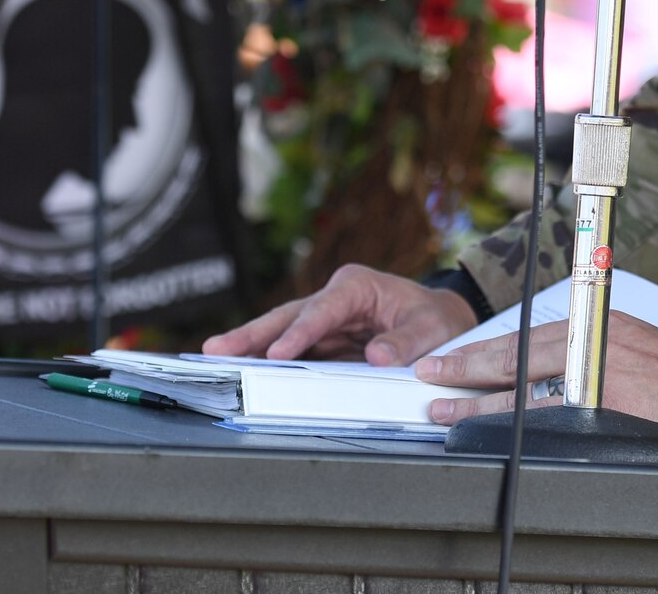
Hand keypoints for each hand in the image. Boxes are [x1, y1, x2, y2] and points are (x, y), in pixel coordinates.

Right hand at [200, 264, 477, 365]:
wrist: (441, 322)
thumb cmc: (436, 319)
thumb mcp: (431, 328)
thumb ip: (405, 342)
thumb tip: (377, 357)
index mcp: (357, 286)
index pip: (323, 309)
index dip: (300, 332)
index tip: (279, 352)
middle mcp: (335, 299)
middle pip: (289, 317)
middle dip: (253, 333)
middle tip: (218, 348)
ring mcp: (325, 321)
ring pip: (282, 332)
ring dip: (250, 347)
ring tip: (216, 357)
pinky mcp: (322, 342)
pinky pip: (292, 352)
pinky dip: (267, 361)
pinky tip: (242, 371)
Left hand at [413, 311, 657, 437]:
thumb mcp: (632, 335)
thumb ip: (588, 340)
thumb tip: (549, 355)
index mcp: (593, 324)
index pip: (524, 336)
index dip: (483, 349)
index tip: (452, 356)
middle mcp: (587, 346)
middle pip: (511, 359)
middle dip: (464, 369)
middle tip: (429, 375)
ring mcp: (590, 381)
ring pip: (518, 393)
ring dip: (475, 404)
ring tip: (443, 411)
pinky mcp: (597, 412)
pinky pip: (542, 421)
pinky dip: (509, 427)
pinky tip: (485, 433)